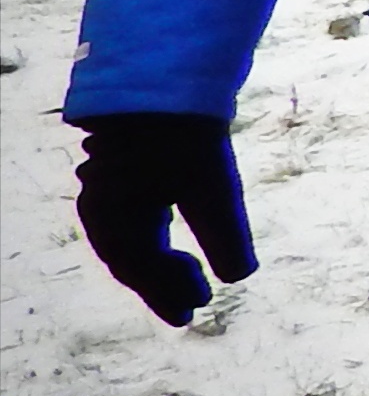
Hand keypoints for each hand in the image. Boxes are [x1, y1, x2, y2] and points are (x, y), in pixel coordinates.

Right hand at [75, 113, 255, 325]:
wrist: (162, 84)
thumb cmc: (187, 137)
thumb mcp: (214, 188)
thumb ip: (226, 234)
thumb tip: (239, 276)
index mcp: (116, 217)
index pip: (140, 268)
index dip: (167, 292)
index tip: (196, 310)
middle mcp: (101, 209)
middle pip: (130, 261)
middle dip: (161, 285)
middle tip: (193, 307)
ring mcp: (105, 193)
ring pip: (127, 244)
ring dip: (155, 267)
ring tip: (187, 283)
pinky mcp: (118, 178)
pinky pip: (127, 225)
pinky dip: (148, 244)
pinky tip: (168, 250)